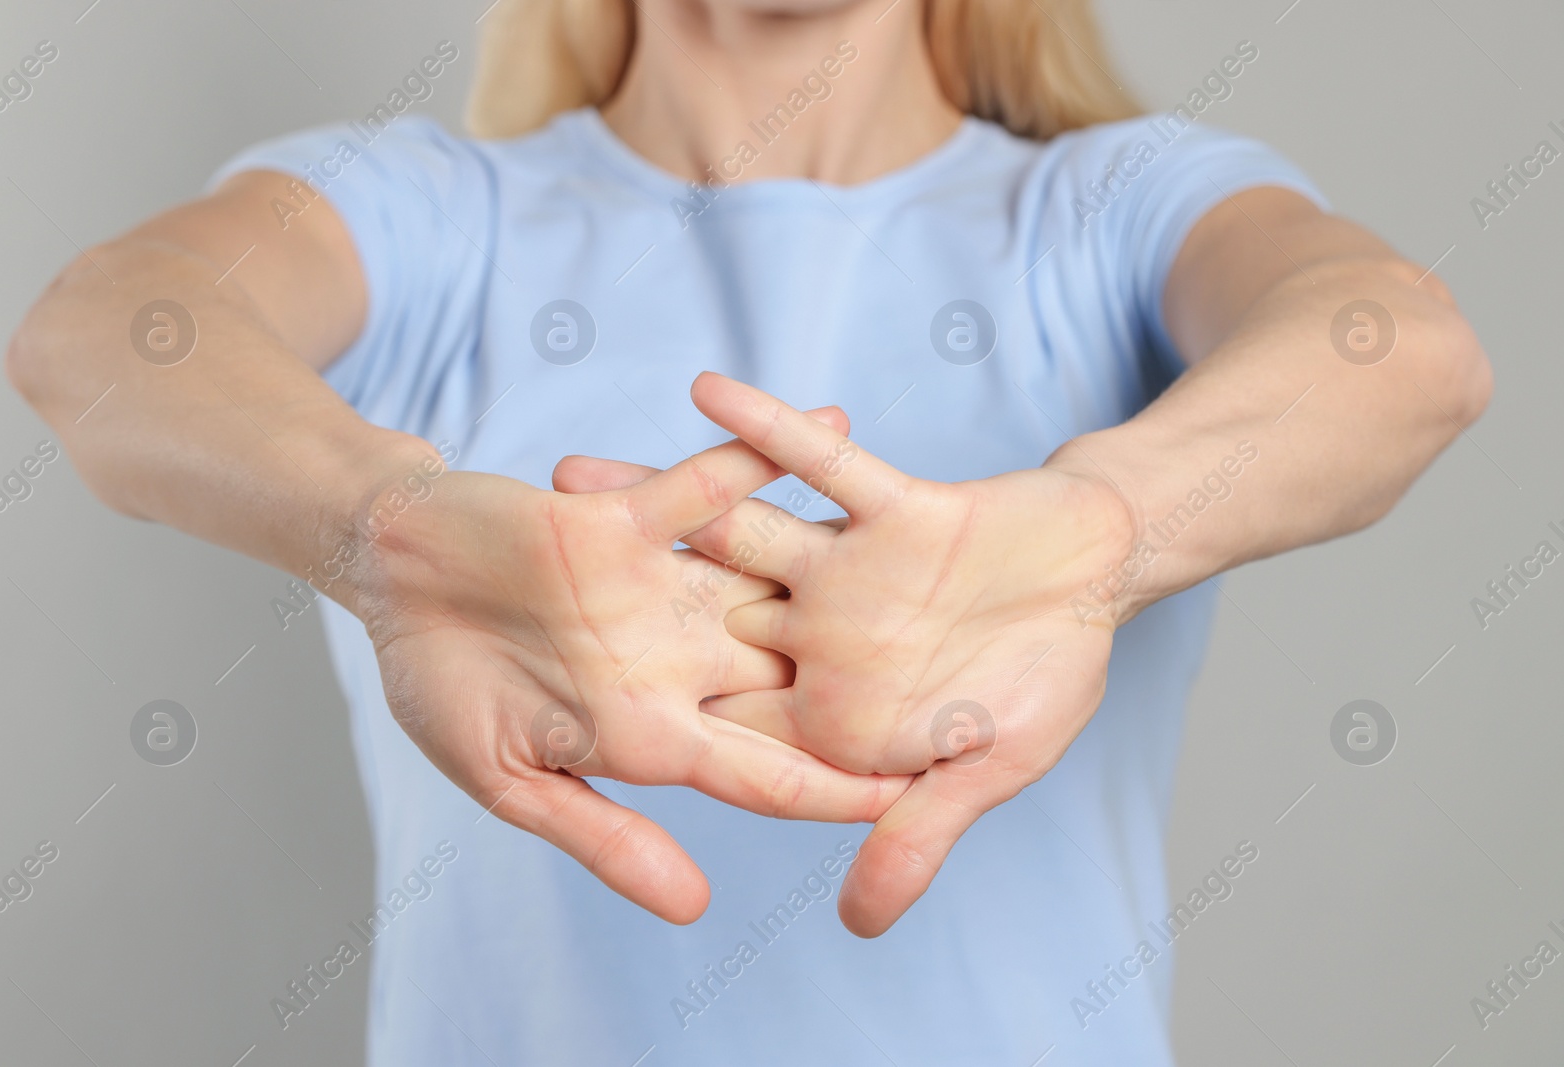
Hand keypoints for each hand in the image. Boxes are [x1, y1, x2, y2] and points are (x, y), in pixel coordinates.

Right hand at [347, 411, 909, 924]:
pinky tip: (836, 418)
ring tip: (949, 554)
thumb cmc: (435, 682)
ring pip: (772, 581)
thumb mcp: (510, 777)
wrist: (385, 575)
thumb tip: (693, 909)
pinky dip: (763, 450)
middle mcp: (674, 659)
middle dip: (876, 689)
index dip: (839, 790)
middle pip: (795, 682)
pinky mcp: (632, 515)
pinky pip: (712, 481)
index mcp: (651, 731)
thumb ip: (602, 832)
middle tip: (974, 688)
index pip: (768, 773)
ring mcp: (660, 585)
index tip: (918, 805)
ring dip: (849, 570)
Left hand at [555, 374, 1137, 934]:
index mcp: (834, 707)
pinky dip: (767, 433)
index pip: (725, 725)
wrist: (1104, 577)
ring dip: (656, 498)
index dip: (639, 721)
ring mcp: (843, 567)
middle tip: (510, 582)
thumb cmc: (1051, 682)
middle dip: (607, 602)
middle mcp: (820, 635)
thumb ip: (917, 834)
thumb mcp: (987, 770)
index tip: (541, 716)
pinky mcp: (882, 504)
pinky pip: (815, 464)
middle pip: (693, 621)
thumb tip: (863, 926)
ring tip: (564, 474)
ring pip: (731, 531)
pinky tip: (704, 393)